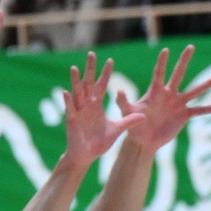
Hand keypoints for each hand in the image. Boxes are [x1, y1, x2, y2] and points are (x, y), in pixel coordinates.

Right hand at [59, 52, 124, 168]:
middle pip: (89, 84)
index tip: (110, 60)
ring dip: (75, 81)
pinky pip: (70, 109)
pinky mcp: (72, 121)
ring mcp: (78, 112)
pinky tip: (66, 92)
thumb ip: (128, 121)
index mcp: (96, 106)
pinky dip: (68, 101)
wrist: (86, 156)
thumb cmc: (99, 142)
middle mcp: (87, 106)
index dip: (105, 74)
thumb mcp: (117, 129)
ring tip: (74, 68)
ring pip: (77, 93)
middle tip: (92, 54)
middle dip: (90, 69)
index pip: (102, 86)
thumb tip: (144, 116)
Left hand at [114, 43, 210, 153]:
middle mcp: (169, 94)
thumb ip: (123, 101)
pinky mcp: (184, 115)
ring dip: (208, 84)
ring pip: (195, 91)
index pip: (159, 73)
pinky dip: (208, 109)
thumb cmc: (134, 125)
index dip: (162, 63)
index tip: (166, 50)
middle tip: (191, 46)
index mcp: (155, 92)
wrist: (144, 140)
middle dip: (184, 60)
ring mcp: (178, 104)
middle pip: (179, 74)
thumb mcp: (127, 112)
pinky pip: (199, 111)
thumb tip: (119, 90)